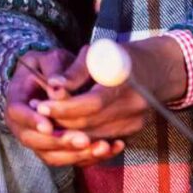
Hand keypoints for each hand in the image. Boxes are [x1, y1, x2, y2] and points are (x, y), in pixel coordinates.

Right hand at [5, 48, 123, 166]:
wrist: (57, 79)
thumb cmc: (53, 66)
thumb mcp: (51, 59)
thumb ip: (55, 69)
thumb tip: (57, 88)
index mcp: (17, 99)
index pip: (16, 113)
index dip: (31, 121)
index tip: (48, 126)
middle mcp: (23, 124)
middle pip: (32, 140)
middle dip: (58, 142)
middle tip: (82, 139)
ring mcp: (38, 138)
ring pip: (50, 156)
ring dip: (75, 155)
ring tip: (100, 147)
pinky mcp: (55, 148)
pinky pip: (68, 160)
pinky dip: (88, 158)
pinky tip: (109, 149)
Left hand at [36, 37, 187, 139]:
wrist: (156, 69)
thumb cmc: (120, 56)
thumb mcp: (97, 53)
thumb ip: (74, 72)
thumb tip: (52, 85)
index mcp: (125, 82)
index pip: (91, 103)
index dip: (64, 107)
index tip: (40, 105)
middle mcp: (133, 106)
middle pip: (89, 123)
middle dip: (59, 121)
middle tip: (36, 113)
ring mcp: (134, 121)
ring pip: (93, 136)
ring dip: (65, 132)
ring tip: (44, 122)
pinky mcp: (132, 130)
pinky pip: (101, 139)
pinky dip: (80, 137)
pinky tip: (62, 130)